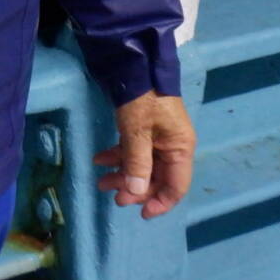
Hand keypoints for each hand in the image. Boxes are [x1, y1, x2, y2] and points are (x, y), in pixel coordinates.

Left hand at [93, 92, 195, 218]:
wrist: (136, 65)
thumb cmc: (142, 100)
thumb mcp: (137, 133)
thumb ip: (137, 164)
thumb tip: (135, 194)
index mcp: (180, 149)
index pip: (176, 187)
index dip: (160, 203)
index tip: (140, 213)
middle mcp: (173, 146)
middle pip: (157, 178)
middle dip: (134, 188)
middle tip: (111, 194)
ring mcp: (159, 138)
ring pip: (142, 165)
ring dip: (122, 174)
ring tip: (100, 181)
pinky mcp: (146, 129)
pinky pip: (134, 150)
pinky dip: (118, 156)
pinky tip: (99, 159)